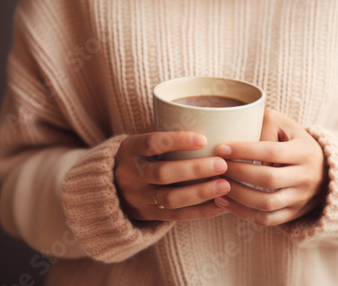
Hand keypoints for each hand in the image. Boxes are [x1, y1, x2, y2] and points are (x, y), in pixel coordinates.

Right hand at [114, 131, 230, 220]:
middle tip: (222, 164)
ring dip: (201, 192)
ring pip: (170, 199)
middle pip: (162, 173)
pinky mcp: (148, 215)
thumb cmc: (142, 156)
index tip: (203, 139)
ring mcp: (138, 198)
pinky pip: (177, 216)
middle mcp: (130, 175)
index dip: (177, 141)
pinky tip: (222, 204)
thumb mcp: (143, 141)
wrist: (112, 188)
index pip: (151, 143)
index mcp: (129, 149)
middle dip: (195, 169)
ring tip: (225, 185)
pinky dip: (202, 212)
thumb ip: (168, 134)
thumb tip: (212, 122)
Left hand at [214, 109, 326, 225]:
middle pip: (268, 179)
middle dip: (238, 172)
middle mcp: (306, 177)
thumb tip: (241, 143)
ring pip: (266, 203)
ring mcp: (300, 199)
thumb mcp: (283, 125)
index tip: (221, 149)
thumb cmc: (291, 141)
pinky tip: (223, 200)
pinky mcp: (293, 214)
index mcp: (304, 152)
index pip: (272, 152)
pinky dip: (242, 212)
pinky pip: (266, 219)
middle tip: (218, 166)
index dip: (244, 151)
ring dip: (237, 194)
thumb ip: (263, 126)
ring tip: (217, 183)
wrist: (321, 168)